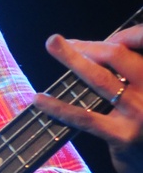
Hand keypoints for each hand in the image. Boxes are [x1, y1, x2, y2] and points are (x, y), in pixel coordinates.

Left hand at [35, 24, 142, 172]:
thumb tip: (95, 51)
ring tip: (52, 45)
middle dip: (87, 44)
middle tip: (58, 41)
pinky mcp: (123, 137)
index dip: (120, 35)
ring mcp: (140, 114)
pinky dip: (59, 107)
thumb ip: (132, 78)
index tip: (94, 42)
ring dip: (72, 59)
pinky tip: (40, 99)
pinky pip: (85, 117)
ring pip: (100, 80)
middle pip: (118, 56)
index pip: (142, 43)